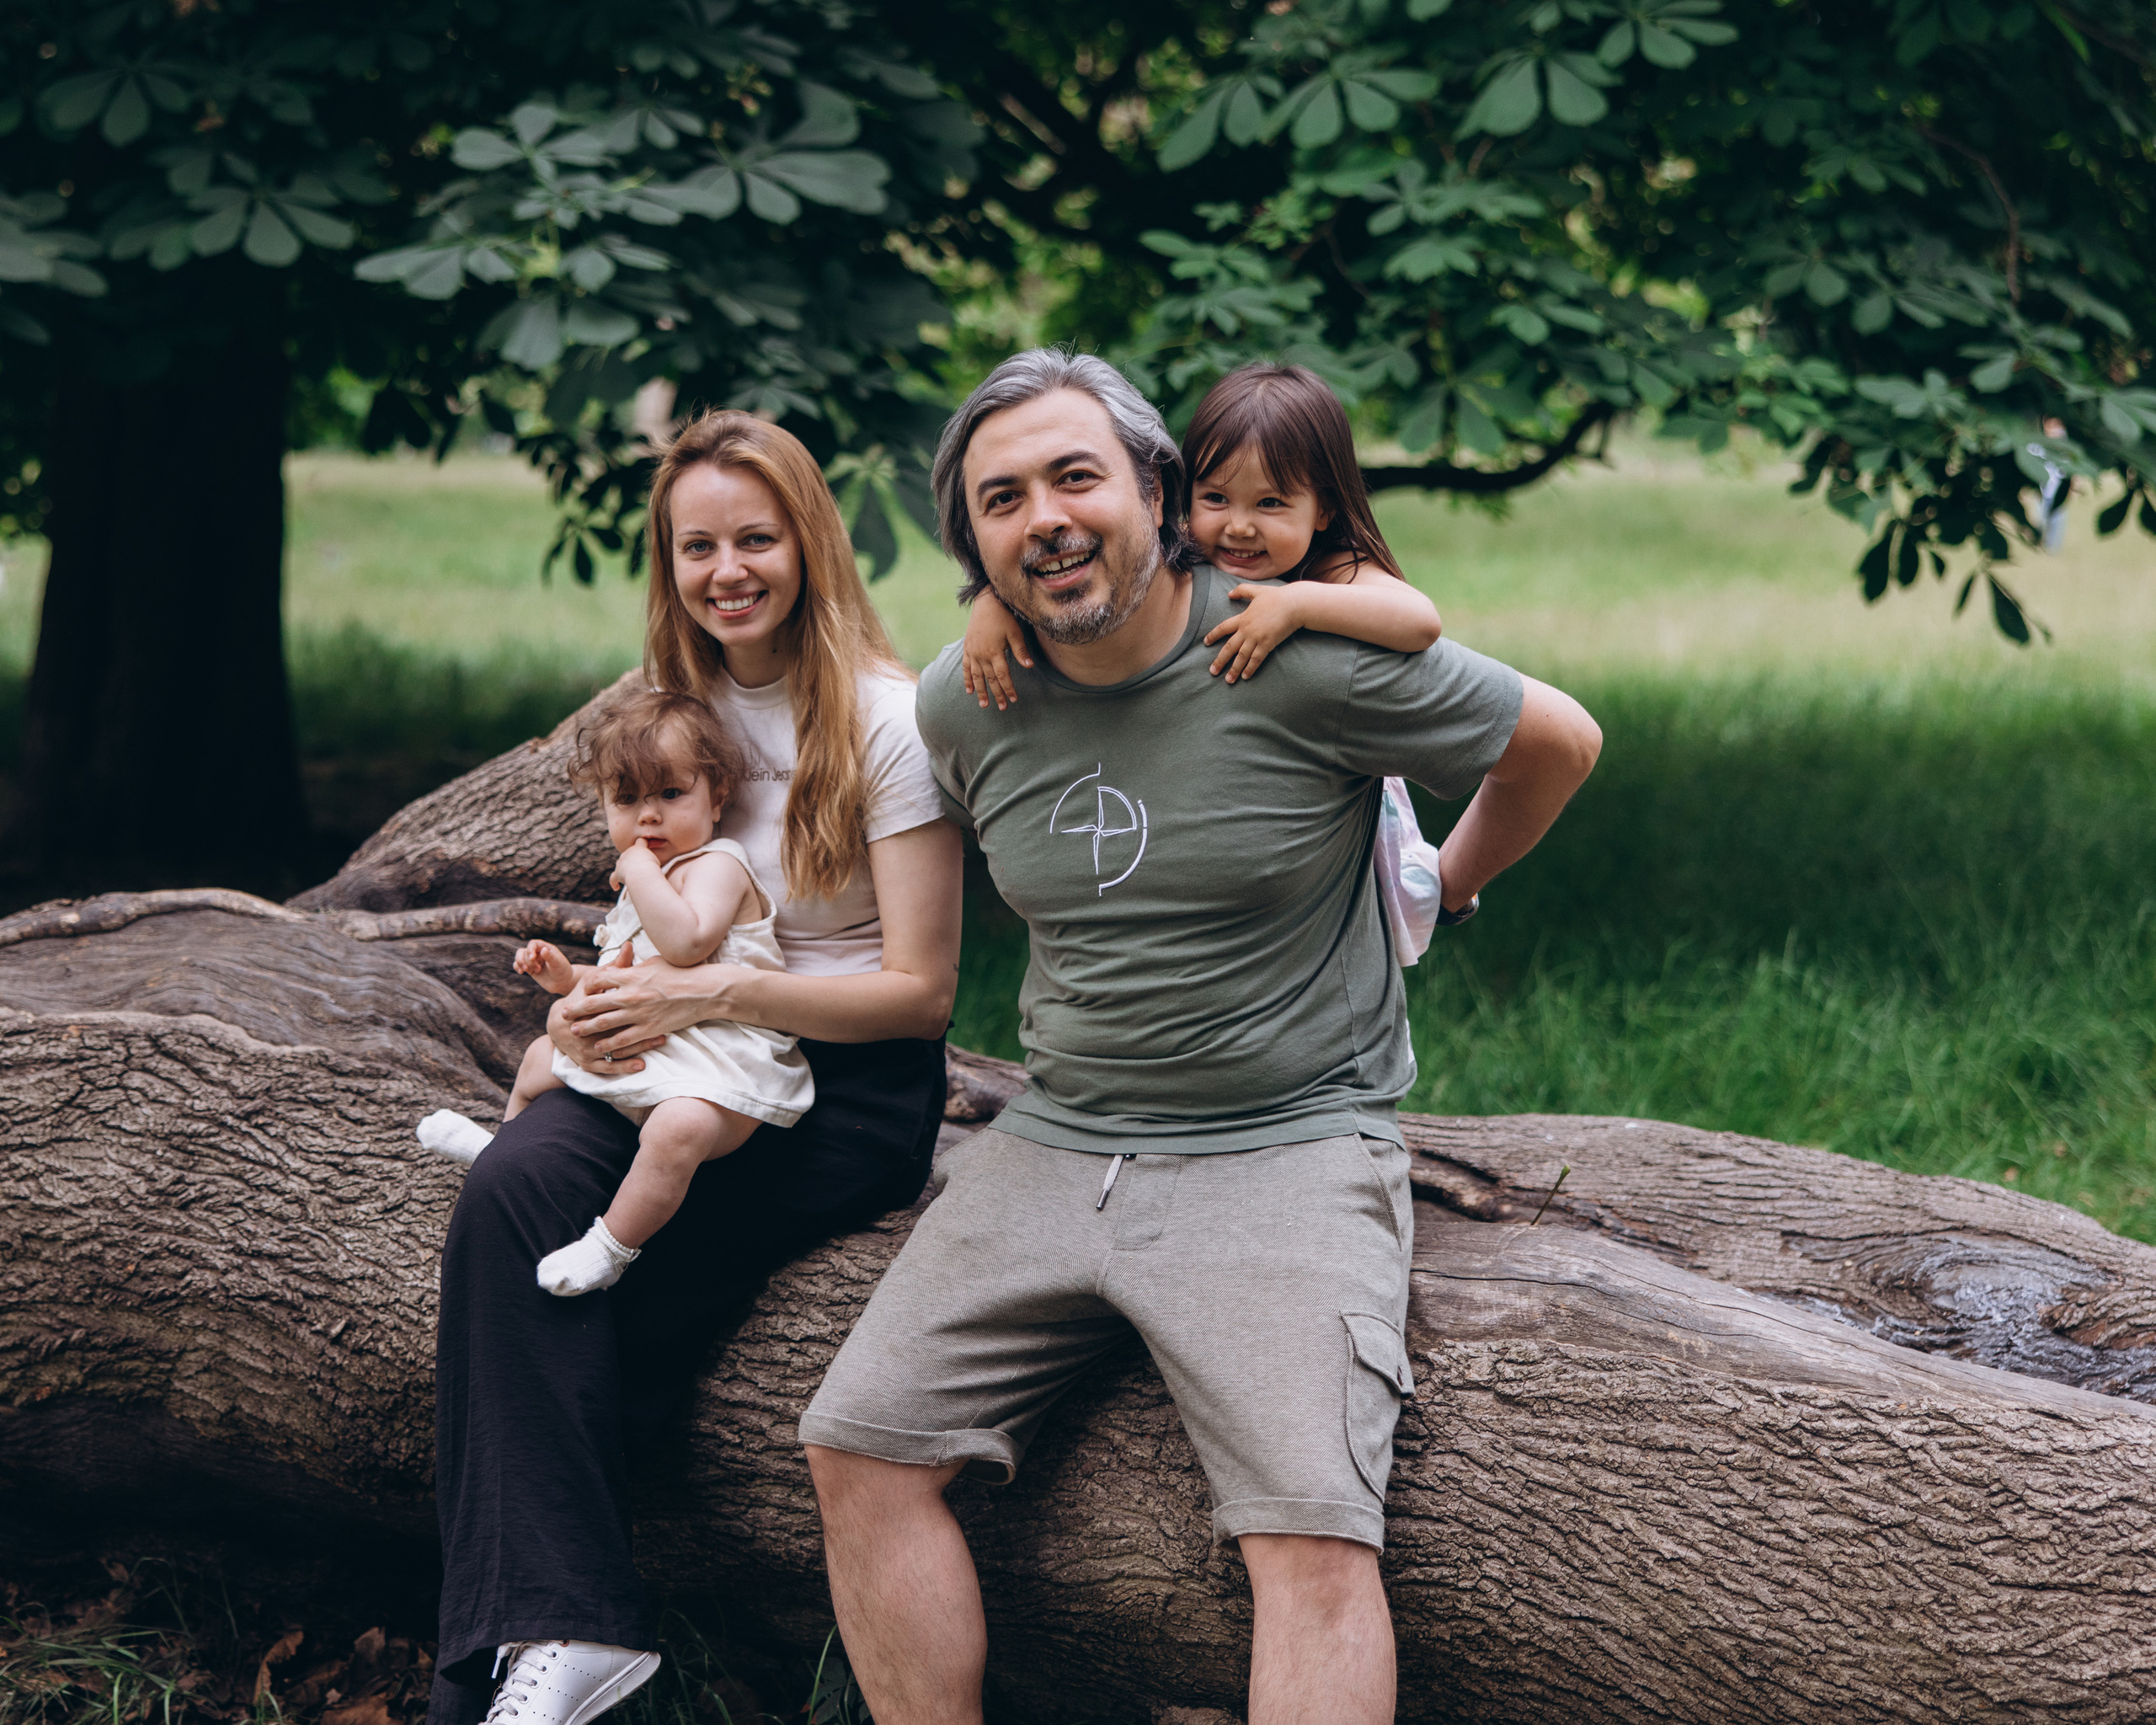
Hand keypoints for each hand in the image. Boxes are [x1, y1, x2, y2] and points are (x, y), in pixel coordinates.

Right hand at [513, 939, 574, 993]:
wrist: (563, 982)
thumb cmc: (562, 971)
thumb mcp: (558, 964)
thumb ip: (550, 957)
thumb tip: (543, 949)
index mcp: (545, 948)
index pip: (533, 944)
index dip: (530, 949)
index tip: (532, 958)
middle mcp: (538, 953)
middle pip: (524, 951)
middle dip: (527, 960)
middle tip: (538, 969)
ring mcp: (533, 961)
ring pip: (519, 956)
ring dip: (521, 963)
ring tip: (527, 971)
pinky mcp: (529, 969)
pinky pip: (518, 964)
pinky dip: (517, 966)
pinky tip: (521, 972)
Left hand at [548, 947, 727, 1071]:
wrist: (703, 991)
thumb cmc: (681, 973)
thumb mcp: (655, 962)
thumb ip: (635, 966)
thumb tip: (623, 964)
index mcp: (630, 976)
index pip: (598, 980)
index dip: (585, 987)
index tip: (579, 992)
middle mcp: (629, 995)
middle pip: (594, 1003)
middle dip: (576, 1009)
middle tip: (563, 1014)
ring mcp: (638, 1013)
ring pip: (603, 1023)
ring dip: (586, 1028)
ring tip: (575, 1031)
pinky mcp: (648, 1028)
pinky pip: (622, 1039)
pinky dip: (608, 1044)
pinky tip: (599, 1047)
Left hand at [608, 841, 660, 892]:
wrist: (642, 873)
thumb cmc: (652, 868)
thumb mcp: (656, 861)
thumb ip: (650, 859)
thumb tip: (648, 863)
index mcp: (638, 848)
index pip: (641, 841)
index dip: (644, 843)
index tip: (646, 845)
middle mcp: (627, 853)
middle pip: (629, 854)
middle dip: (633, 859)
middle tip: (641, 867)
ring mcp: (621, 863)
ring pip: (620, 864)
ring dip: (623, 868)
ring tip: (629, 876)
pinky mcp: (617, 873)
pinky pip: (613, 878)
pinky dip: (614, 882)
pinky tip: (616, 887)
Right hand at [960, 594, 1032, 710]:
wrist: (986, 603)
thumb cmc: (1003, 618)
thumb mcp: (1015, 633)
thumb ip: (1020, 651)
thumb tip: (1029, 666)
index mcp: (994, 652)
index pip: (1003, 675)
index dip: (1008, 688)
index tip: (1014, 699)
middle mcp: (981, 655)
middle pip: (990, 679)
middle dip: (996, 694)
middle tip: (1002, 708)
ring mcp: (972, 652)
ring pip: (976, 677)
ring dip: (980, 692)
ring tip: (984, 705)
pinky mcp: (967, 649)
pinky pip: (965, 668)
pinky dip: (967, 680)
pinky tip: (969, 691)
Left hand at [1204, 584, 1305, 683]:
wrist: (1293, 604)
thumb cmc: (1277, 597)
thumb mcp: (1257, 591)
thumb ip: (1242, 591)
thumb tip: (1229, 593)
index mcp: (1243, 618)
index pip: (1223, 628)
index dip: (1213, 635)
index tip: (1206, 642)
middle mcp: (1246, 630)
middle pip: (1229, 647)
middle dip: (1220, 660)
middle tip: (1212, 671)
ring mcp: (1256, 638)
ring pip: (1241, 657)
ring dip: (1234, 670)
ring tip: (1228, 681)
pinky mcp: (1267, 644)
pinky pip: (1256, 659)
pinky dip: (1250, 669)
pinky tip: (1245, 677)